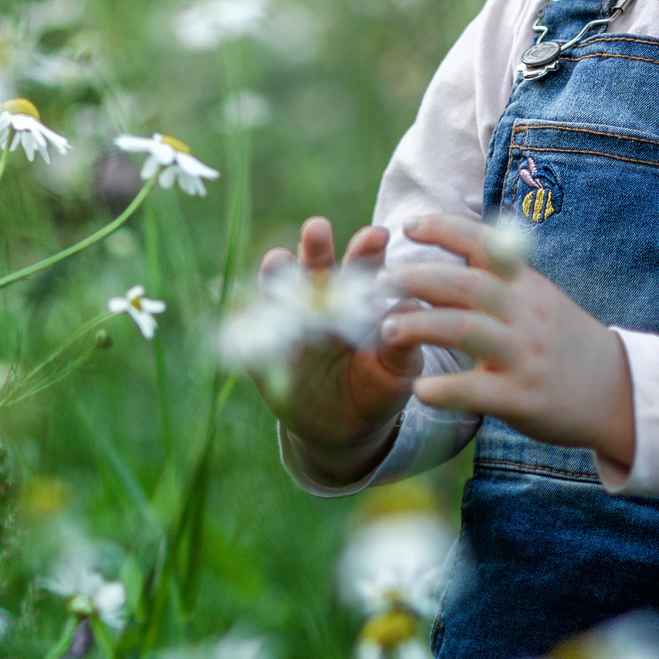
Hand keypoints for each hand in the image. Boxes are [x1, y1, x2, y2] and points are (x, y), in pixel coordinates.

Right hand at [247, 216, 415, 484]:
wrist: (345, 429)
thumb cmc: (379, 388)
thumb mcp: (396, 372)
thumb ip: (402, 345)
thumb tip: (412, 307)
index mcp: (359, 297)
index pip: (363, 265)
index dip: (368, 249)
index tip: (377, 235)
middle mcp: (321, 300)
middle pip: (317, 265)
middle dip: (316, 246)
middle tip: (317, 228)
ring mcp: (289, 324)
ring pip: (279, 289)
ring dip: (277, 274)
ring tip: (277, 261)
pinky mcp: (264, 353)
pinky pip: (253, 335)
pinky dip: (249, 323)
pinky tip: (245, 312)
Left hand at [380, 213, 635, 470]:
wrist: (616, 391)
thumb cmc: (562, 341)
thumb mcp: (538, 298)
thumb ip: (498, 276)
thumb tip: (447, 244)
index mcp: (526, 284)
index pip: (485, 244)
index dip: (446, 229)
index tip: (409, 225)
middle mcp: (525, 313)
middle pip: (467, 283)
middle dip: (418, 277)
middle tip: (381, 282)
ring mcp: (524, 354)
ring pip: (466, 329)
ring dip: (421, 325)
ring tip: (387, 331)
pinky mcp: (521, 397)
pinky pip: (477, 390)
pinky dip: (445, 389)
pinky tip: (419, 390)